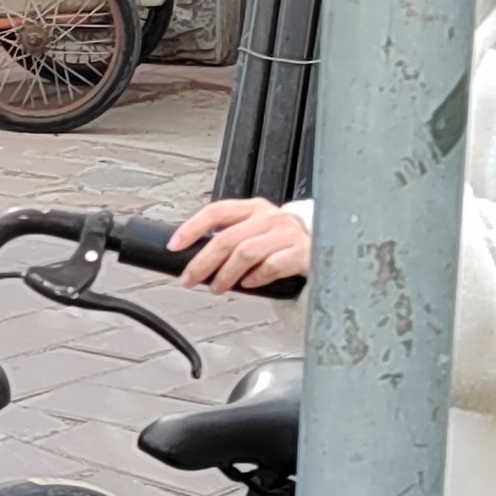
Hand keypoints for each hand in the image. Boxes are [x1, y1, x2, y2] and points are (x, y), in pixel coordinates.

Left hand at [171, 197, 310, 291]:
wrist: (321, 245)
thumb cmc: (277, 242)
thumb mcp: (253, 231)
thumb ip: (228, 238)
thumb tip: (190, 257)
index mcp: (252, 208)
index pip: (217, 212)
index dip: (192, 227)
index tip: (174, 246)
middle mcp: (269, 217)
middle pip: (227, 238)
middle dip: (203, 262)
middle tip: (189, 279)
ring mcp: (286, 233)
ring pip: (246, 253)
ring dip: (226, 274)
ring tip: (216, 287)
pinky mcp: (300, 252)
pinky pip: (271, 266)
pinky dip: (255, 278)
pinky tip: (248, 285)